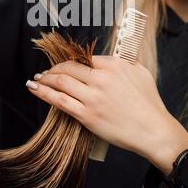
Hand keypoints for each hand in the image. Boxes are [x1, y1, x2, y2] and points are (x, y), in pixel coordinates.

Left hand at [26, 56, 187, 168]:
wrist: (153, 130)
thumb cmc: (149, 103)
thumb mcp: (140, 72)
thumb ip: (123, 61)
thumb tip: (106, 59)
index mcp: (113, 65)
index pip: (84, 58)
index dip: (70, 60)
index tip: (64, 65)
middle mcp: (101, 79)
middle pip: (69, 67)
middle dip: (54, 69)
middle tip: (46, 72)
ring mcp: (92, 97)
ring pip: (61, 82)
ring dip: (44, 79)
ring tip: (36, 79)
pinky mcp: (87, 115)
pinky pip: (59, 101)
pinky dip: (43, 93)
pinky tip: (34, 88)